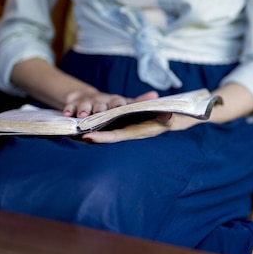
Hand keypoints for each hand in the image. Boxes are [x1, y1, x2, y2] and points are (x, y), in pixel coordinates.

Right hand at [63, 91, 158, 117]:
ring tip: (82, 115)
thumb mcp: (124, 102)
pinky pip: (70, 107)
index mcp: (114, 101)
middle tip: (100, 113)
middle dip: (100, 108)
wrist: (86, 97)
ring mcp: (87, 102)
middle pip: (101, 104)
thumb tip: (157, 95)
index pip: (118, 102)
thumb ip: (139, 101)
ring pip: (85, 105)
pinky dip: (68, 110)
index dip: (118, 104)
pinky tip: (66, 115)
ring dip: (83, 109)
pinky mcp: (73, 105)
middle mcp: (101, 101)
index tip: (119, 107)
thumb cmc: (110, 104)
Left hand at [80, 112, 200, 142]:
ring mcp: (130, 127)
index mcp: (139, 131)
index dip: (103, 137)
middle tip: (72, 131)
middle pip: (107, 135)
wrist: (180, 117)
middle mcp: (132, 131)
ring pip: (107, 129)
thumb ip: (170, 117)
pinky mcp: (129, 123)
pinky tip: (88, 119)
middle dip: (91, 134)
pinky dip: (100, 123)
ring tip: (74, 125)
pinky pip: (112, 124)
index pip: (117, 136)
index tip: (87, 137)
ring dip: (92, 128)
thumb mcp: (174, 116)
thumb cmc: (177, 116)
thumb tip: (168, 117)